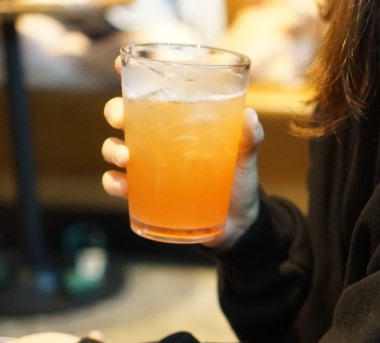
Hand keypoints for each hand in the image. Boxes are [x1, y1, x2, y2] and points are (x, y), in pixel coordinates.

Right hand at [100, 57, 265, 249]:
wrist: (240, 224)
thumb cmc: (240, 182)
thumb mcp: (245, 158)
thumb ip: (250, 138)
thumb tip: (250, 115)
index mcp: (181, 121)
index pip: (154, 92)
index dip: (133, 74)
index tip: (123, 63)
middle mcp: (161, 140)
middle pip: (126, 116)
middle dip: (115, 111)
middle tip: (120, 118)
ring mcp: (152, 168)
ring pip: (117, 148)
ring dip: (112, 149)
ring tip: (125, 157)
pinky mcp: (149, 195)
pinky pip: (121, 186)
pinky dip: (114, 183)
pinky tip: (121, 185)